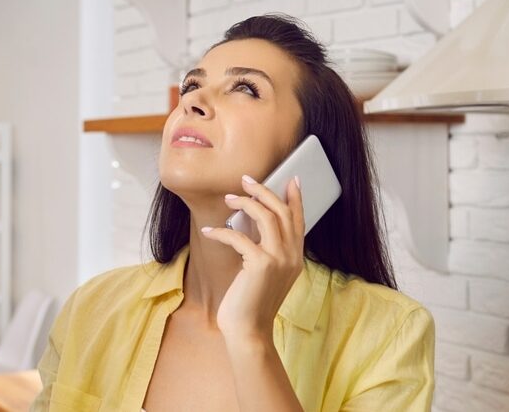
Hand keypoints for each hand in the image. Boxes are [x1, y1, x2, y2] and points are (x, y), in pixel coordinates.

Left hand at [202, 174, 304, 341]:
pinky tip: (209, 231)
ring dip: (245, 203)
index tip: (291, 179)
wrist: (249, 330)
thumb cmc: (251, 300)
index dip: (295, 198)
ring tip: (229, 198)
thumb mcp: (265, 272)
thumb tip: (251, 220)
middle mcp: (292, 256)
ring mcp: (278, 260)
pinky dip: (222, 231)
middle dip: (264, 191)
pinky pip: (240, 236)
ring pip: (266, 217)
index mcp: (295, 257)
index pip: (299, 220)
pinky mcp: (260, 265)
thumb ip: (267, 249)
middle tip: (246, 180)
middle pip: (282, 212)